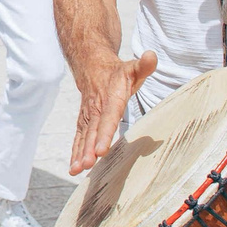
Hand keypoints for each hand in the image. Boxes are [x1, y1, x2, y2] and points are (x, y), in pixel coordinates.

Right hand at [71, 51, 157, 174]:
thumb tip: (152, 56)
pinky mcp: (84, 122)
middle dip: (89, 149)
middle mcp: (96, 109)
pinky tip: (74, 167)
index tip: (101, 150)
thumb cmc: (118, 72)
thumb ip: (144, 65)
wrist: (92, 66)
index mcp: (111, 98)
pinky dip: (75, 152)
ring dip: (80, 153)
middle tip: (88, 164)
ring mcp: (88, 116)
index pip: (108, 118)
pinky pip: (79, 138)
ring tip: (77, 170)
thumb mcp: (133, 67)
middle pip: (93, 131)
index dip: (104, 134)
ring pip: (83, 136)